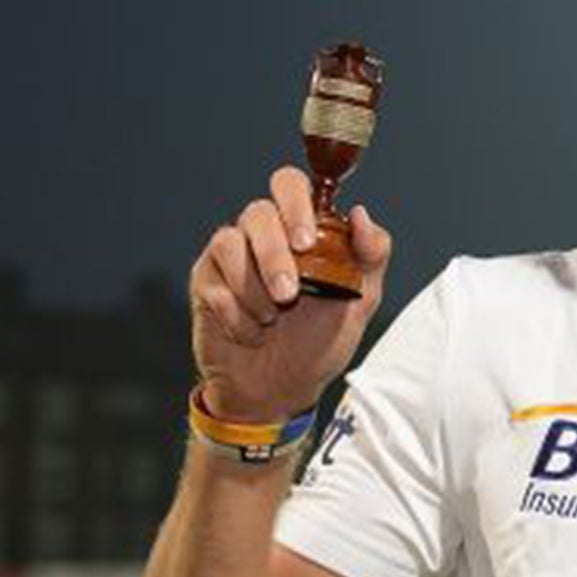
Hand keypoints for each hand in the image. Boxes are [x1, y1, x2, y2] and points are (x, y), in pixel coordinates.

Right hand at [189, 167, 393, 421]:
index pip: (290, 184)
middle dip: (274, 255)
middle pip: (257, 212)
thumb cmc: (320, 341)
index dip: (295, 202)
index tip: (306, 241)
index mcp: (300, 229)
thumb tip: (360, 213)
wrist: (280, 391)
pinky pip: (213, 282)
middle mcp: (262, 234)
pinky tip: (251, 333)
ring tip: (272, 319)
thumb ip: (371, 255)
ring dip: (255, 288)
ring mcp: (230, 256)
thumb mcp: (361, 301)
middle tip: (291, 293)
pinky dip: (237, 314)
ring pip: (229, 243)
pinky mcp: (205, 282)